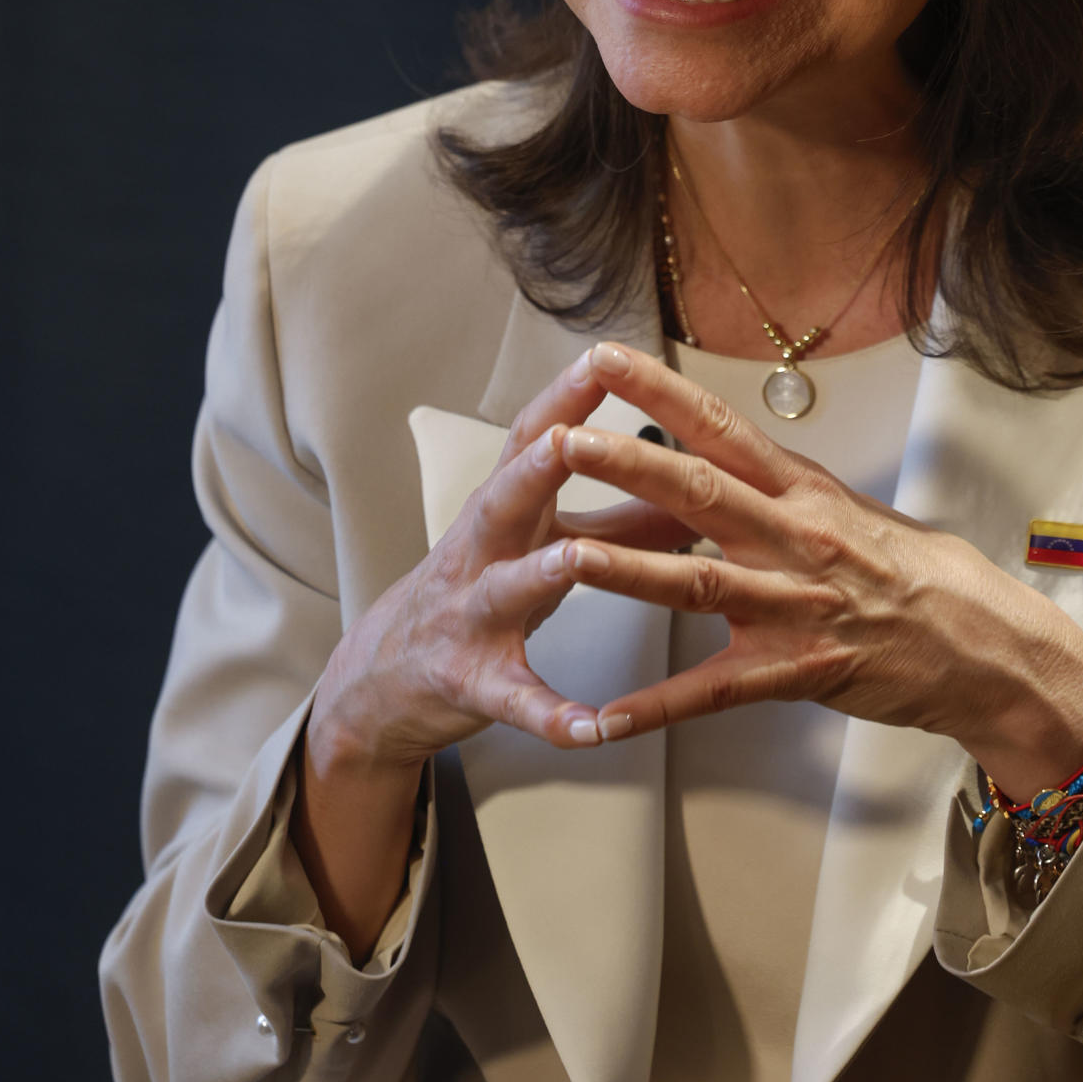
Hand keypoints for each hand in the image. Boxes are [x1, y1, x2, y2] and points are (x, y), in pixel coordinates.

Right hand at [310, 349, 693, 768]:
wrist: (385, 673)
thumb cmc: (480, 587)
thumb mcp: (541, 539)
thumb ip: (621, 515)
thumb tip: (697, 484)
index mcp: (506, 508)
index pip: (533, 438)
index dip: (566, 398)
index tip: (604, 355)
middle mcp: (482, 552)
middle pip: (504, 498)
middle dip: (535, 466)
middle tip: (571, 436)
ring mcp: (472, 617)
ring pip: (505, 589)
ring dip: (540, 572)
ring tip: (577, 560)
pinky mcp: (473, 682)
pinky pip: (515, 699)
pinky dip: (552, 712)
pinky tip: (592, 726)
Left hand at [555, 344, 1082, 801]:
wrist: (978, 641)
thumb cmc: (908, 570)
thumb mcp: (842, 506)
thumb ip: (772, 483)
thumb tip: (715, 447)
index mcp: (799, 490)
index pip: (718, 426)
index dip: (658, 391)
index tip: (605, 360)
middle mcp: (793, 537)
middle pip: (700, 491)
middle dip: (628, 465)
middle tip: (565, 442)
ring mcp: (793, 605)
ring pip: (699, 583)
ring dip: (630, 570)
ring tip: (568, 556)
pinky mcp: (796, 670)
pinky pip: (716, 691)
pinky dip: (660, 706)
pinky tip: (607, 716)